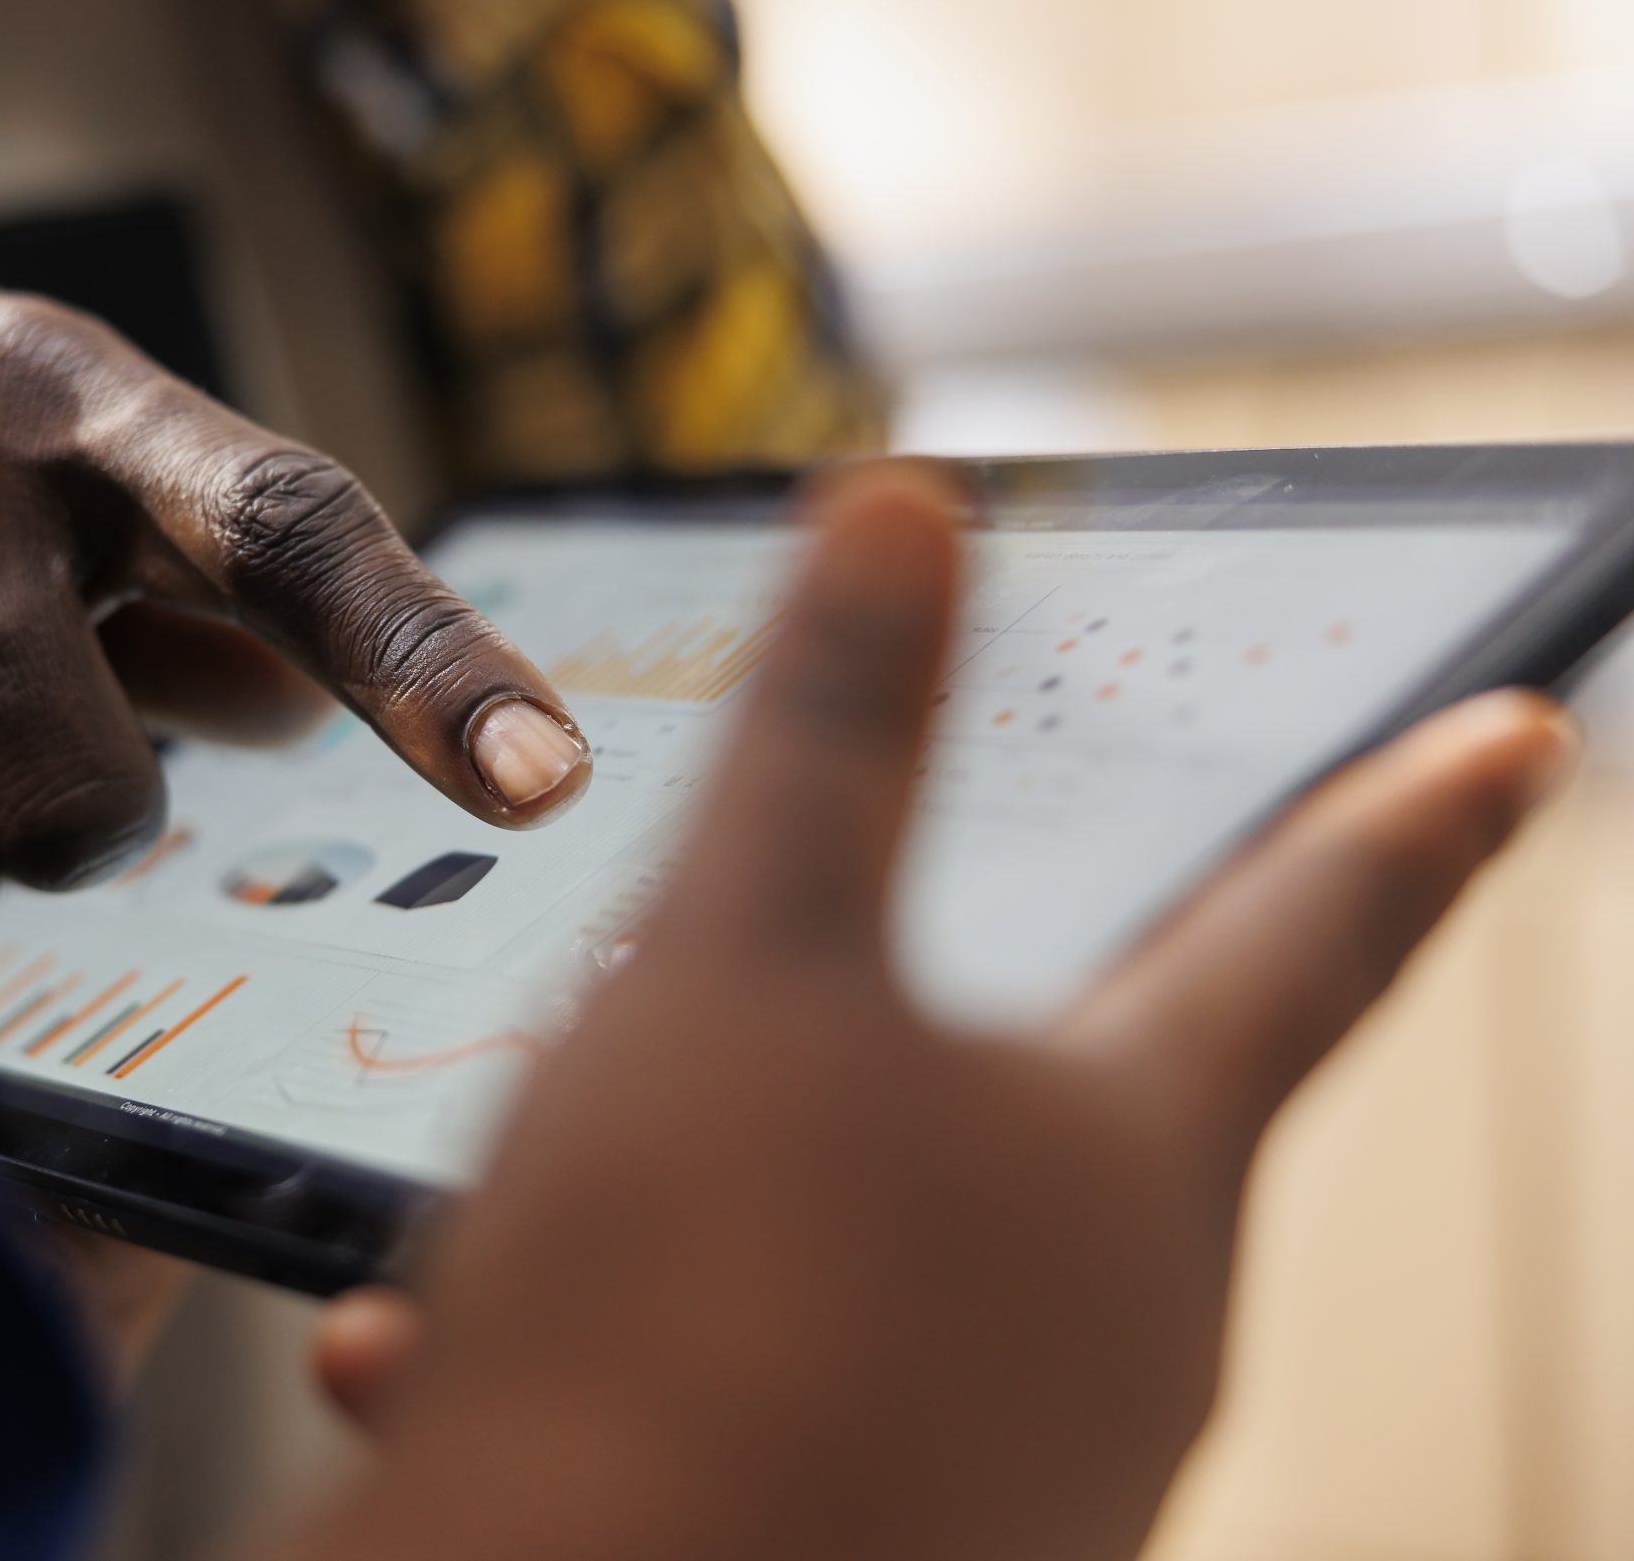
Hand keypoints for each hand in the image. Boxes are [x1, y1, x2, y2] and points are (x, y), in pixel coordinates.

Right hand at [289, 464, 1574, 1560]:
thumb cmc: (687, 1298)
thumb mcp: (739, 957)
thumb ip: (834, 736)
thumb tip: (910, 509)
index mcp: (1133, 1157)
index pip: (1318, 924)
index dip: (1414, 806)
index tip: (1520, 730)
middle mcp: (1112, 1330)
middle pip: (1051, 1109)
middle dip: (894, 1042)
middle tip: (804, 989)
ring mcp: (1012, 1472)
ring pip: (847, 1265)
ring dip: (684, 1208)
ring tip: (543, 1208)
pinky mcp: (887, 1556)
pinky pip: (752, 1392)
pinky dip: (615, 1341)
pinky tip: (446, 1344)